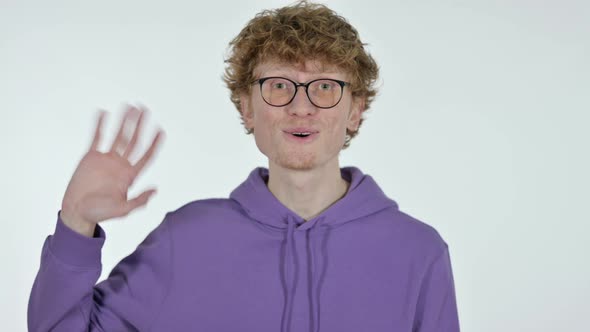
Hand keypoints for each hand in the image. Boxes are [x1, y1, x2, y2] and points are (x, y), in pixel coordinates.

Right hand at [60, 104, 164, 236]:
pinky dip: (99, 126)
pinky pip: (96, 138)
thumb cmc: (100, 213)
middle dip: (140, 126)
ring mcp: (106, 159)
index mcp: (130, 176)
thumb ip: (139, 200)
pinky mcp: (91, 157)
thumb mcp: (122, 210)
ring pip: (118, 136)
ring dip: (124, 122)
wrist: (77, 212)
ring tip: (130, 107)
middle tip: (145, 110)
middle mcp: (120, 165)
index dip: (154, 144)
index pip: (146, 156)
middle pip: (134, 141)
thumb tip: (155, 190)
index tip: (161, 131)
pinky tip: (103, 113)